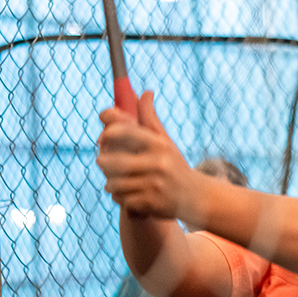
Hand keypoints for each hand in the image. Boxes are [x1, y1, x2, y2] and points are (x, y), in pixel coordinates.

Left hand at [96, 91, 194, 218]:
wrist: (195, 198)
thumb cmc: (174, 164)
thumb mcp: (164, 140)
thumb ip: (149, 117)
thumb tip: (145, 92)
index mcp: (159, 144)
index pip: (126, 131)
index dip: (109, 131)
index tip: (102, 136)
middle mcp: (158, 163)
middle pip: (114, 161)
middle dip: (104, 161)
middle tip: (102, 161)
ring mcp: (154, 185)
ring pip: (115, 183)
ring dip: (110, 183)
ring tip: (114, 181)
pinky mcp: (151, 204)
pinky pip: (122, 199)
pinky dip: (120, 198)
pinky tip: (126, 195)